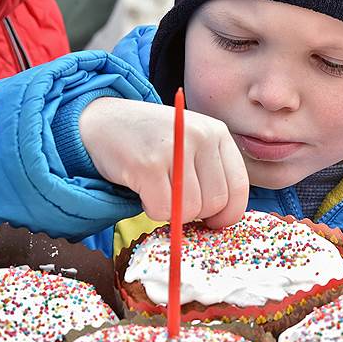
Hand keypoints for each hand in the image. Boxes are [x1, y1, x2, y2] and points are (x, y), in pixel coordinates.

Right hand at [79, 97, 249, 227]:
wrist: (103, 121)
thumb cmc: (152, 142)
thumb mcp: (191, 145)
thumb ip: (212, 173)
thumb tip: (224, 221)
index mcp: (217, 133)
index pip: (239, 187)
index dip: (227, 213)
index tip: (212, 221)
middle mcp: (200, 135)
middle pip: (216, 202)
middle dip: (196, 214)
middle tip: (177, 201)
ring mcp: (174, 148)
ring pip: (191, 209)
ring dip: (173, 212)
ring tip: (158, 191)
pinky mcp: (147, 164)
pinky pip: (162, 209)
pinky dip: (152, 210)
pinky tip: (144, 190)